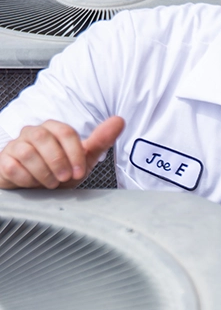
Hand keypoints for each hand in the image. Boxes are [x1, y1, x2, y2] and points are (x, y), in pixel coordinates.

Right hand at [0, 116, 124, 189]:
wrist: (33, 188)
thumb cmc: (57, 171)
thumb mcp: (82, 160)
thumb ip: (100, 141)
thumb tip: (119, 120)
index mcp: (53, 130)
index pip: (65, 131)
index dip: (74, 154)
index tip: (79, 172)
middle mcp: (33, 133)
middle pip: (44, 137)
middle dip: (58, 162)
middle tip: (64, 178)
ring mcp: (17, 145)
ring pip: (27, 152)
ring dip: (43, 173)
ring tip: (50, 183)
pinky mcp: (5, 161)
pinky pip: (13, 166)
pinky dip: (27, 179)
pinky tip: (32, 184)